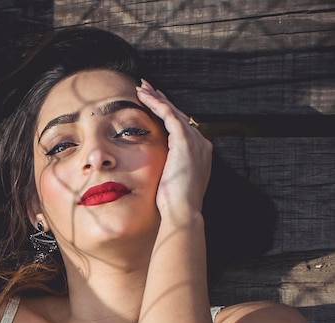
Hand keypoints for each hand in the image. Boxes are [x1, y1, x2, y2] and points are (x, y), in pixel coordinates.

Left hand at [136, 80, 212, 219]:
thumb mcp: (172, 184)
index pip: (182, 129)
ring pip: (173, 112)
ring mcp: (194, 141)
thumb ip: (168, 171)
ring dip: (157, 98)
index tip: (154, 106)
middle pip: (179, 116)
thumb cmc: (175, 206)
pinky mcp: (184, 140)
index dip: (168, 116)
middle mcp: (201, 144)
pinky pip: (168, 115)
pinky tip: (143, 96)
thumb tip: (156, 173)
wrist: (183, 212)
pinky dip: (156, 103)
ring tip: (141, 88)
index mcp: (199, 155)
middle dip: (162, 101)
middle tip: (147, 89)